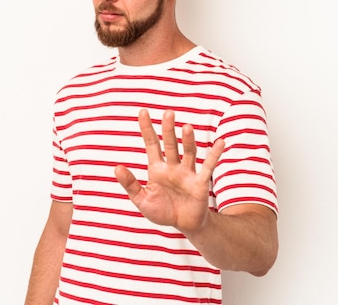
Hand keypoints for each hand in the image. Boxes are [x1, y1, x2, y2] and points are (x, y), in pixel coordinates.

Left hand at [114, 109, 224, 233]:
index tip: (143, 112)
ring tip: (187, 127)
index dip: (147, 128)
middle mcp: (173, 167)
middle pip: (170, 144)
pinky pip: (208, 167)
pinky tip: (220, 142)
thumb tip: (116, 168)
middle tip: (169, 113)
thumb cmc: (163, 211)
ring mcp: (187, 173)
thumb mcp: (142, 200)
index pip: (151, 144)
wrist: (184, 226)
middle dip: (169, 130)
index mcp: (157, 169)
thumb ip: (130, 184)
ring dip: (188, 140)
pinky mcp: (200, 183)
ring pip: (188, 153)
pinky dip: (215, 155)